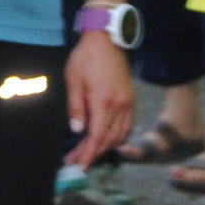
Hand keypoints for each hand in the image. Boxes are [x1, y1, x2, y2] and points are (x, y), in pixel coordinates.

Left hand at [64, 37, 138, 168]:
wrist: (107, 40)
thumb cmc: (86, 58)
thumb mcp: (74, 80)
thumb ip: (76, 107)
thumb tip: (77, 130)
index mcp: (103, 101)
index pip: (97, 136)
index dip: (88, 153)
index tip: (79, 164)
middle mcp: (119, 106)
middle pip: (108, 139)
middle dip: (93, 153)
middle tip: (77, 160)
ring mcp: (128, 103)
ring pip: (119, 135)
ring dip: (105, 147)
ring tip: (88, 153)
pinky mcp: (131, 100)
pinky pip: (127, 126)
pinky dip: (117, 137)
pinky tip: (106, 139)